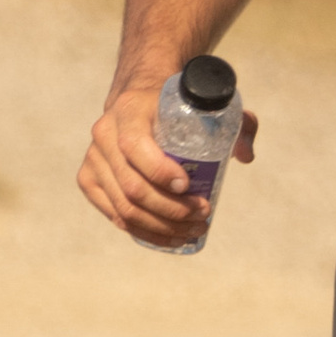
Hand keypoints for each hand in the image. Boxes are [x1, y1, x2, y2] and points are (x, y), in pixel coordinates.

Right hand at [78, 83, 259, 247]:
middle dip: (171, 209)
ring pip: (124, 208)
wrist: (138, 100)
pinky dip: (145, 232)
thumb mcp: (207, 104)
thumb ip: (237, 123)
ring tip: (193, 230)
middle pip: (132, 187)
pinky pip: (116, 216)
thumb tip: (246, 156)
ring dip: (162, 227)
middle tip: (203, 214)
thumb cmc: (176, 105)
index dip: (161, 172)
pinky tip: (171, 236)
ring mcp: (94, 159)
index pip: (135, 146)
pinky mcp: (90, 180)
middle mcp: (104, 134)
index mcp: (129, 109)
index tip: (189, 186)